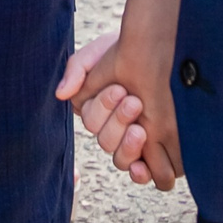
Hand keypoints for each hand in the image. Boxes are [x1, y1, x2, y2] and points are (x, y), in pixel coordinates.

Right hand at [57, 23, 181, 190]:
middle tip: (135, 102)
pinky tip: (143, 167)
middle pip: (106, 141)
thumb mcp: (97, 54)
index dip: (104, 107)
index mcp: (96, 110)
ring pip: (121, 159)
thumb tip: (62, 95)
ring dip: (129, 146)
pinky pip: (142, 173)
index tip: (120, 88)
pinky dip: (140, 174)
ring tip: (141, 129)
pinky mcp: (154, 151)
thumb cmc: (123, 50)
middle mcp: (112, 129)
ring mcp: (132, 141)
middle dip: (119, 121)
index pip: (91, 121)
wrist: (160, 48)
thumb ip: (77, 70)